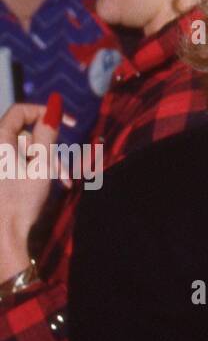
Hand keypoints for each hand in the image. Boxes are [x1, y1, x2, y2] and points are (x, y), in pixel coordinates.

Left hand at [0, 103, 57, 279]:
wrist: (2, 235)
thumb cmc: (21, 200)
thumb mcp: (42, 163)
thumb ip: (48, 132)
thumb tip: (53, 105)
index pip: (20, 110)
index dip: (45, 112)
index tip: (68, 123)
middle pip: (24, 134)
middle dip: (48, 148)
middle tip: (65, 167)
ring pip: (23, 151)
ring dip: (45, 163)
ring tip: (62, 181)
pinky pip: (16, 164)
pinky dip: (34, 170)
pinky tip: (50, 185)